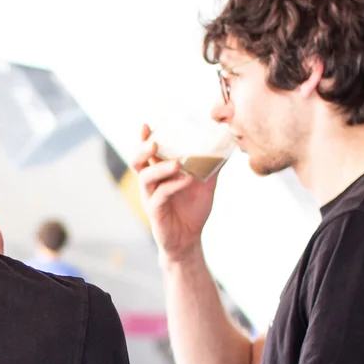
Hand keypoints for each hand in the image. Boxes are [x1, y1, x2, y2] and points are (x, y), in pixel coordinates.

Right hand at [133, 124, 218, 262]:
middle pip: (137, 162)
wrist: (190, 239)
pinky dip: (174, 185)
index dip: (144, 138)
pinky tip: (188, 179)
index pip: (147, 153)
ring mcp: (151, 197)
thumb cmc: (193, 210)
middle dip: (143, 150)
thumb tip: (226, 146)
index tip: (147, 124)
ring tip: (177, 163)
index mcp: (158, 173)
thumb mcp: (205, 184)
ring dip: (161, 167)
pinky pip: (161, 195)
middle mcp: (151, 183)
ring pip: (146, 178)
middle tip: (154, 142)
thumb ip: (211, 166)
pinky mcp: (155, 212)